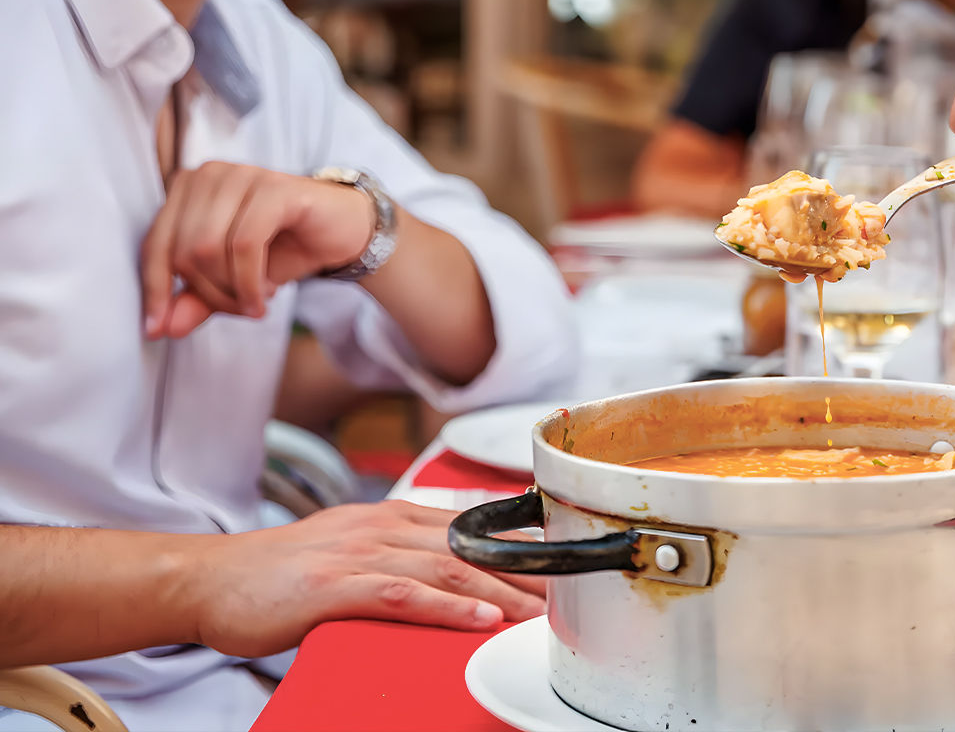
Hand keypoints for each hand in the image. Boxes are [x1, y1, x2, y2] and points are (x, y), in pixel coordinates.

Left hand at [142, 163, 377, 338]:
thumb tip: (162, 328)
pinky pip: (245, 244)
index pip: (155, 244)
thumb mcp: (231, 280)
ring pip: (208, 248)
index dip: (155, 290)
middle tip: (239, 310)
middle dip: (209, 294)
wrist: (344, 232)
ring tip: (255, 303)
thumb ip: (196, 298)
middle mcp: (209, 174)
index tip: (157, 330)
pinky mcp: (274, 188)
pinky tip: (268, 295)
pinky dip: (251, 280)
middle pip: (183, 250)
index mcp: (188, 188)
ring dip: (231, 290)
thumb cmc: (283, 248)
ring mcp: (242, 176)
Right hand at [188, 501, 546, 658]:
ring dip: (500, 592)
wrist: (207, 580)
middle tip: (565, 597)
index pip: (468, 530)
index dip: (517, 549)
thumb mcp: (348, 553)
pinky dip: (446, 608)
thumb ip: (397, 558)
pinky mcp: (335, 586)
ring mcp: (358, 554)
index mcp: (388, 517)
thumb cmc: (275, 575)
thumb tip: (448, 582)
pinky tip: (479, 620)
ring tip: (539, 614)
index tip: (557, 569)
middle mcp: (380, 527)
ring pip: (447, 570)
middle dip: (523, 573)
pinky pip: (403, 595)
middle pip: (469, 550)